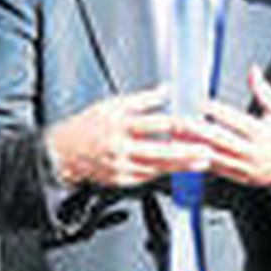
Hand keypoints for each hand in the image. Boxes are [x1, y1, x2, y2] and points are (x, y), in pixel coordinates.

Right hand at [43, 86, 208, 187]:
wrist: (62, 152)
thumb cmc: (87, 125)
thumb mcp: (112, 104)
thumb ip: (143, 99)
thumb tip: (166, 89)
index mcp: (120, 124)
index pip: (156, 124)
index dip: (179, 126)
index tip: (197, 125)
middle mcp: (120, 147)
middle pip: (160, 151)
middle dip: (186, 153)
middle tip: (207, 152)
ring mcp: (120, 166)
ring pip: (157, 168)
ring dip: (181, 166)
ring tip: (202, 163)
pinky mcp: (120, 180)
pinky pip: (147, 177)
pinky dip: (165, 173)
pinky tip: (179, 170)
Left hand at [181, 67, 270, 190]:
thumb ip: (264, 91)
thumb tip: (253, 69)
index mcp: (263, 133)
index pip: (235, 120)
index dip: (216, 110)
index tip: (199, 101)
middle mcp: (252, 152)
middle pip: (220, 139)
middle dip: (197, 129)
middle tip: (179, 119)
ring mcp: (244, 166)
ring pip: (214, 155)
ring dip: (193, 145)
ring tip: (176, 134)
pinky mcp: (238, 176)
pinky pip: (215, 168)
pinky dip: (199, 158)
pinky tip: (185, 149)